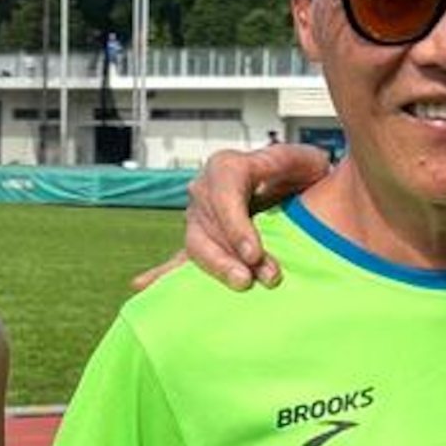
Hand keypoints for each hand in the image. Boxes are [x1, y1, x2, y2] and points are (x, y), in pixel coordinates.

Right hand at [152, 140, 334, 291]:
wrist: (298, 193)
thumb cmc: (303, 176)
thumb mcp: (303, 160)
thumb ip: (292, 163)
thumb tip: (278, 175)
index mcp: (227, 167)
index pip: (223, 194)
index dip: (235, 225)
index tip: (254, 253)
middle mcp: (204, 190)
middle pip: (208, 225)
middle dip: (233, 254)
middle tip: (261, 278)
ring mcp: (197, 219)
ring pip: (196, 246)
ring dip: (218, 268)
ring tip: (242, 285)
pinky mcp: (199, 243)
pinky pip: (177, 260)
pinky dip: (161, 274)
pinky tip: (142, 285)